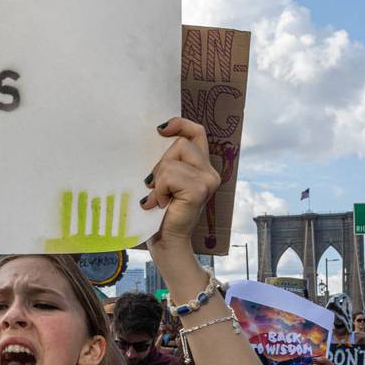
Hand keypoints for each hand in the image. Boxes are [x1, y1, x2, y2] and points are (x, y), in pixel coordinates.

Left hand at [142, 117, 219, 246]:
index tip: (160, 129)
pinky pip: (169, 176)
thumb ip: (166, 162)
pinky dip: (159, 190)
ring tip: (159, 198)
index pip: (197, 132)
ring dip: (158, 180)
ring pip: (172, 161)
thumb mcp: (163, 180)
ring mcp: (208, 181)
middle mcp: (210, 172)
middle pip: (180, 144)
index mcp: (202, 166)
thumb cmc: (160, 211)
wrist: (165, 240)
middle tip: (156, 187)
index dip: (180, 124)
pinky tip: (161, 204)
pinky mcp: (199, 190)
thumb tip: (154, 137)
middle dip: (161, 164)